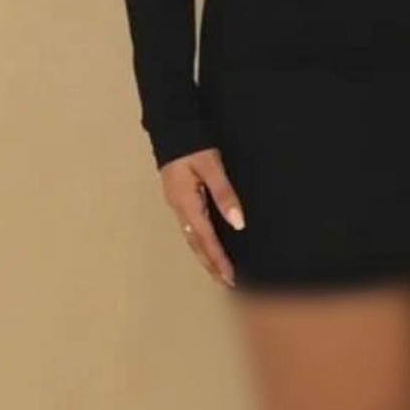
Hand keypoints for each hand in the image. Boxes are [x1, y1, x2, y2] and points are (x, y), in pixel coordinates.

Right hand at [160, 148, 244, 287]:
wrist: (171, 128)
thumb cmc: (193, 146)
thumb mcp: (211, 166)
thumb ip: (224, 194)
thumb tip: (238, 223)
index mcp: (186, 203)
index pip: (205, 238)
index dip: (218, 259)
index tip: (230, 276)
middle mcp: (180, 208)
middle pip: (196, 243)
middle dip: (210, 264)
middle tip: (226, 281)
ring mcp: (177, 203)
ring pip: (192, 236)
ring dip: (205, 255)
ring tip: (219, 270)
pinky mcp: (179, 197)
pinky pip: (191, 226)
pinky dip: (201, 240)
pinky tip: (208, 244)